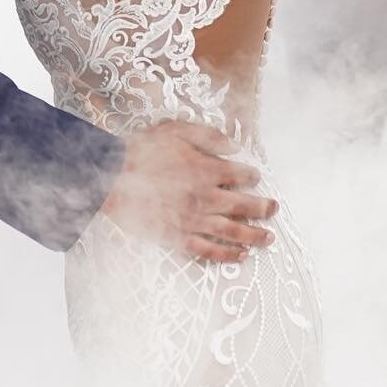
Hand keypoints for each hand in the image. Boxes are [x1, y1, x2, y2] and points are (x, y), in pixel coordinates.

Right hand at [101, 121, 276, 263]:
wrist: (111, 177)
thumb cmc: (141, 151)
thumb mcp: (176, 130)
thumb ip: (208, 136)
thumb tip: (233, 146)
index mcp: (205, 170)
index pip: (239, 175)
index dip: (251, 175)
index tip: (256, 176)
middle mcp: (204, 198)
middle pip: (243, 206)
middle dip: (263, 208)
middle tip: (275, 210)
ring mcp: (192, 221)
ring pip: (231, 232)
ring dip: (254, 236)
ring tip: (269, 239)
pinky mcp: (178, 238)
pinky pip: (208, 251)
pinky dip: (226, 255)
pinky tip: (240, 257)